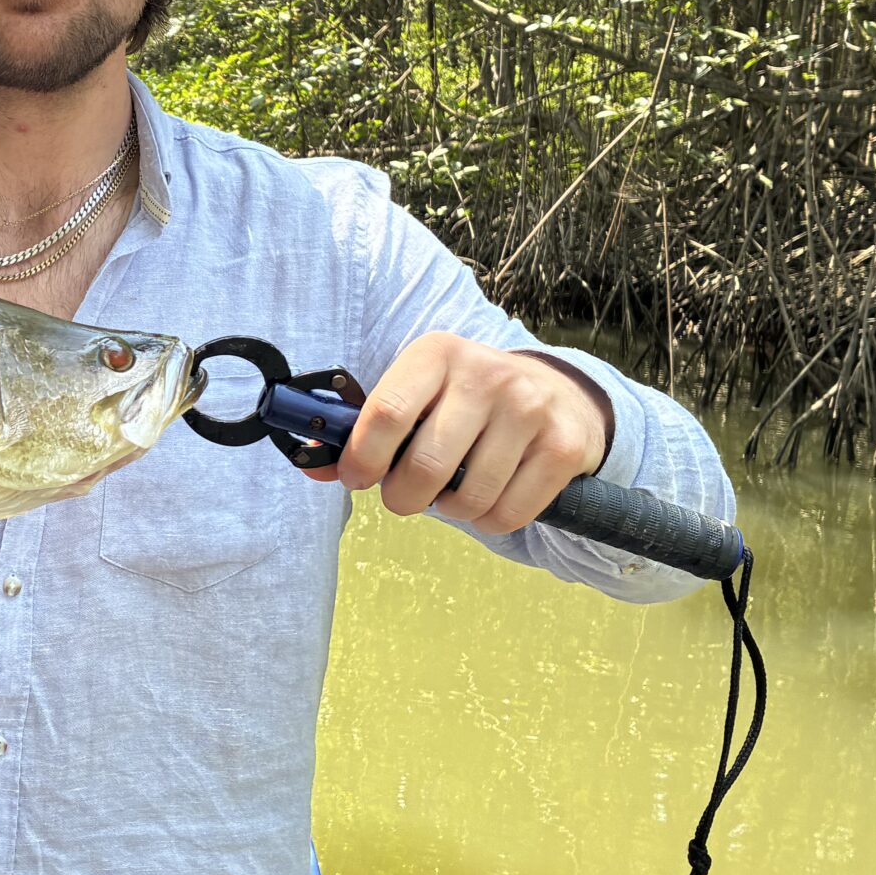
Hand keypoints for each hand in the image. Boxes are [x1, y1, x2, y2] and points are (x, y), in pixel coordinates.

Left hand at [307, 335, 610, 534]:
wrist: (558, 394)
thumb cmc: (464, 402)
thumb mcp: (416, 395)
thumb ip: (362, 430)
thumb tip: (313, 465)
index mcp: (437, 354)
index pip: (386, 414)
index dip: (362, 459)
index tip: (357, 478)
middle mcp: (486, 374)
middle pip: (425, 467)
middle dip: (403, 498)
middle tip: (405, 495)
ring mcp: (530, 408)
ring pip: (467, 499)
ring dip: (450, 510)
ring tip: (453, 488)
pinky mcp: (563, 447)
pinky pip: (508, 514)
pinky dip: (489, 520)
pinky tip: (490, 495)